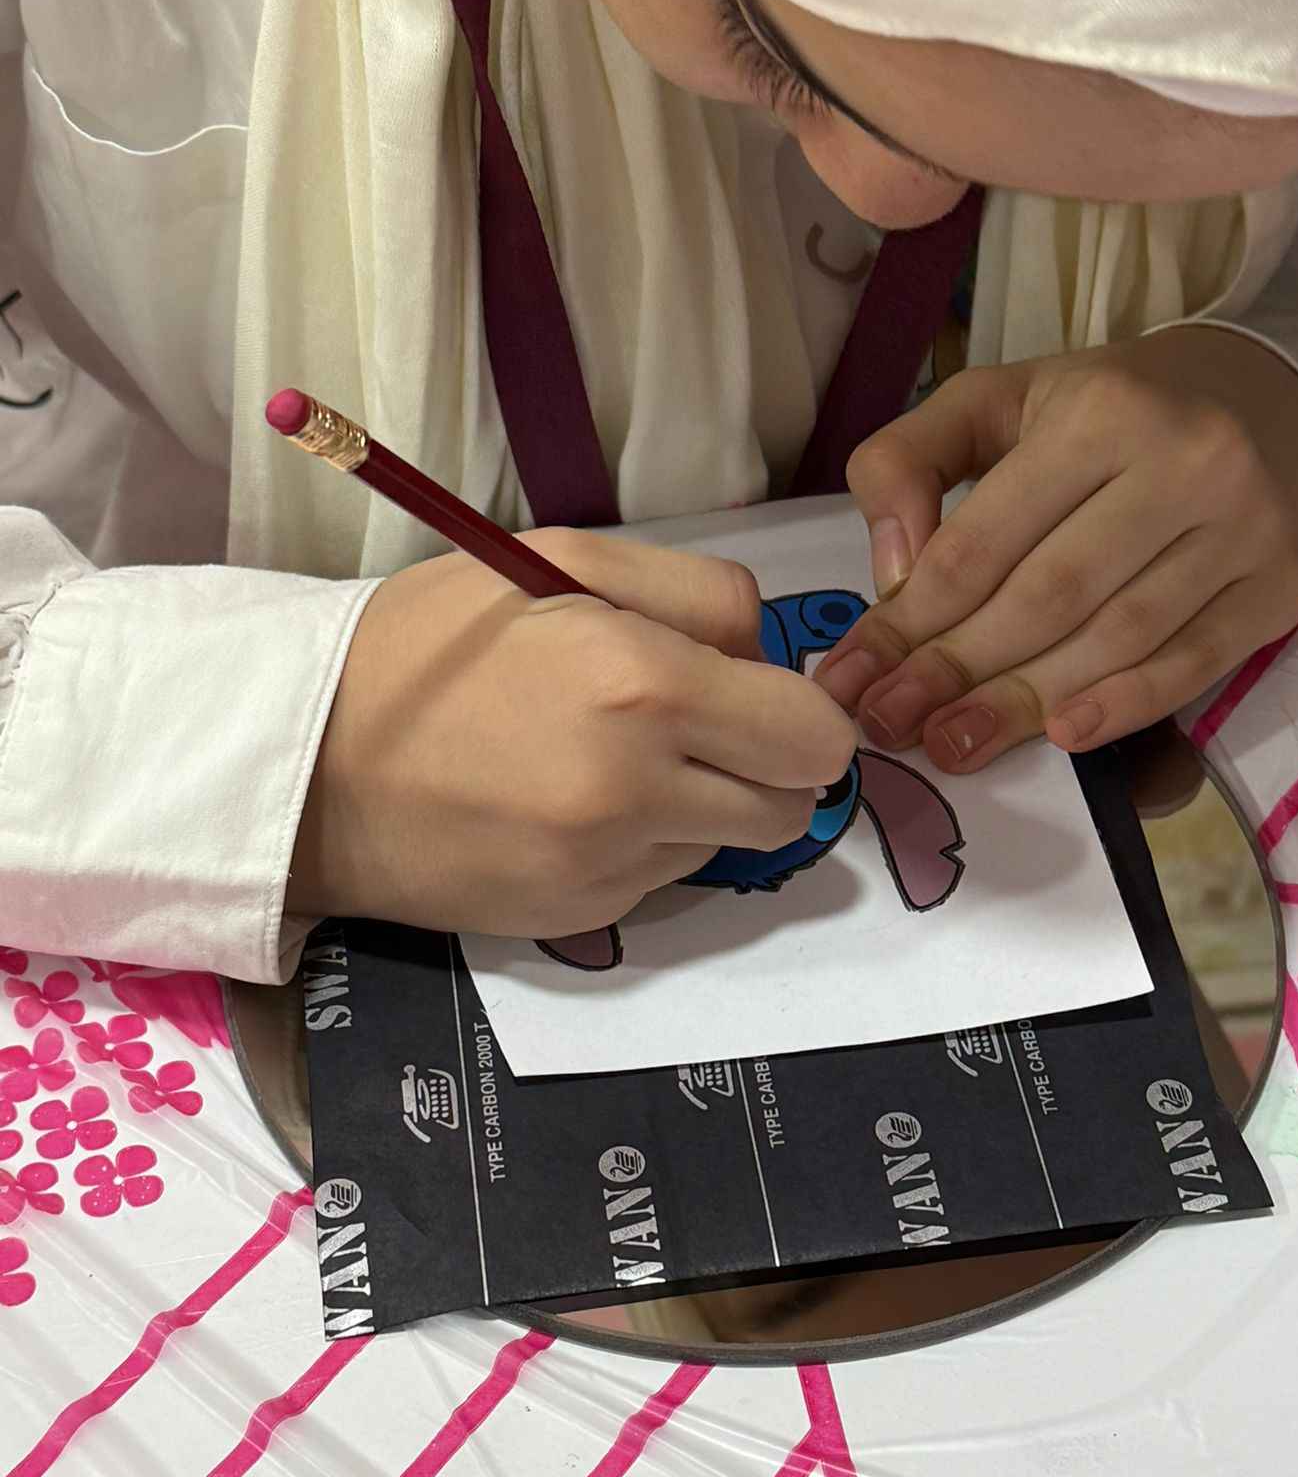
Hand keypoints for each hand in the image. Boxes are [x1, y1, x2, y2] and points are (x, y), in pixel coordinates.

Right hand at [290, 530, 855, 937]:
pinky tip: (567, 807)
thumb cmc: (430, 643)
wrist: (304, 761)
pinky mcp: (577, 918)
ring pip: (731, 845)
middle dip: (767, 766)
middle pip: (792, 805)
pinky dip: (641, 845)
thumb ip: (692, 591)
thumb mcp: (558, 558)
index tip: (757, 696)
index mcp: (643, 684)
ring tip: (615, 763)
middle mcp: (637, 788)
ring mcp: (606, 866)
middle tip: (699, 729)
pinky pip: (662, 880)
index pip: (813, 734)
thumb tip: (769, 649)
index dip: (800, 713)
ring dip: (703, 806)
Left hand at [816, 326, 1297, 765]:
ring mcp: (1244, 529)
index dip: (913, 618)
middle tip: (893, 724)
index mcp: (1100, 412)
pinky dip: (1125, 706)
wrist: (1257, 399)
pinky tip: (1062, 736)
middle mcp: (1185, 462)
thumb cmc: (1103, 412)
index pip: (986, 539)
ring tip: (954, 744)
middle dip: (959, 670)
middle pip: (1049, 596)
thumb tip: (891, 575)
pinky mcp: (1278, 588)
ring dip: (1026, 704)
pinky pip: (1194, 665)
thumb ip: (907, 461)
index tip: (856, 677)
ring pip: (1117, 638)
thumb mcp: (992, 401)